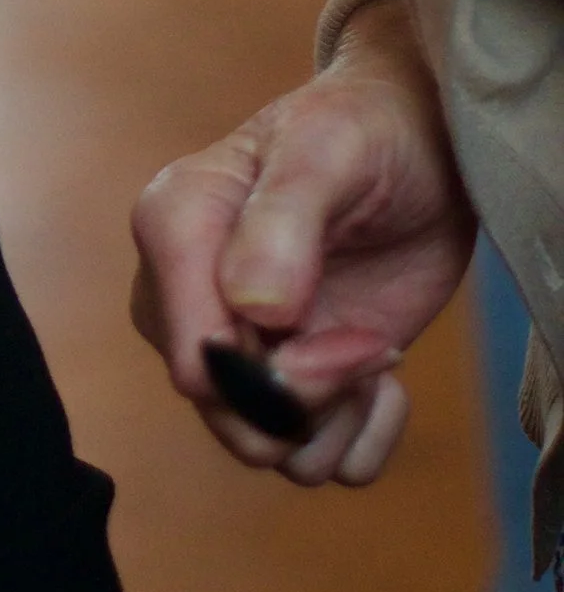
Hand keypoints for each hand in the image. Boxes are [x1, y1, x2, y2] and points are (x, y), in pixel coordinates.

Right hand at [128, 0, 476, 484]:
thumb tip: (252, 311)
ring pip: (271, 450)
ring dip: (339, 417)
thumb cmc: (363, 130)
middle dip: (311, 396)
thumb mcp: (328, 151)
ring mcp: (238, 345)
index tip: (342, 330)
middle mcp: (188, 298)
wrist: (417, 144)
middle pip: (228, 417)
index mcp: (175, 230)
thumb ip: (283, 221)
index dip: (272, 373)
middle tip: (370, 342)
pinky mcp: (295, 379)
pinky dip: (363, 436)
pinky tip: (383, 378)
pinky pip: (319, 461)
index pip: (194, 361)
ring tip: (375, 350)